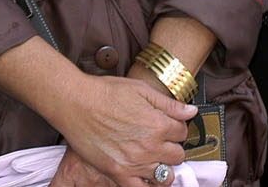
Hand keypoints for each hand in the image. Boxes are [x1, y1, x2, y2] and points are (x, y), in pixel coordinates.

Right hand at [52, 74, 193, 186]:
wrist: (76, 103)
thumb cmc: (106, 93)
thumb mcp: (142, 91)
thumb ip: (169, 105)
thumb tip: (191, 111)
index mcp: (158, 125)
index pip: (182, 132)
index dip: (176, 127)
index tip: (169, 125)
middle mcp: (150, 147)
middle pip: (177, 155)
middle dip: (172, 146)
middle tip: (161, 140)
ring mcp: (134, 163)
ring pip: (165, 175)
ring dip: (163, 166)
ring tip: (154, 157)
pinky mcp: (118, 173)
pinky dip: (147, 184)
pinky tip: (145, 175)